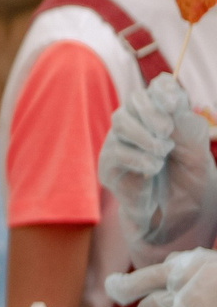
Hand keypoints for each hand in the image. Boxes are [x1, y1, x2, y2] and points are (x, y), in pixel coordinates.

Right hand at [100, 74, 216, 258]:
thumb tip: (168, 95)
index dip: (162, 90)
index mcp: (162, 117)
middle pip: (134, 101)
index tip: (174, 102)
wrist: (178, 217)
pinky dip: (137, 157)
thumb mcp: (197, 148)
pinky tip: (151, 169)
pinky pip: (116, 152)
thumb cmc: (188, 180)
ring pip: (120, 122)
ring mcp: (120, 144)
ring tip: (162, 153)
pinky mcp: (109, 166)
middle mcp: (138, 126)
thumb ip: (184, 121)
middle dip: (150, 112)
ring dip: (144, 136)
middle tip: (167, 131)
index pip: (157, 89)